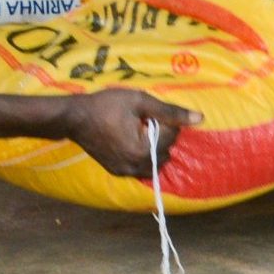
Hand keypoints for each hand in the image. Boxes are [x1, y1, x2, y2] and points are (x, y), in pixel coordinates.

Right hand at [57, 89, 198, 180]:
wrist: (74, 118)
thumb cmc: (106, 105)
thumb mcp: (139, 101)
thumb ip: (170, 111)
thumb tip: (200, 119)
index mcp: (144, 149)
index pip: (171, 136)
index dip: (164, 120)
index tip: (147, 112)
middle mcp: (136, 165)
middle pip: (165, 152)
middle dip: (160, 136)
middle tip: (142, 121)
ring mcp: (126, 171)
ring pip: (154, 163)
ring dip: (153, 148)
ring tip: (137, 132)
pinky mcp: (117, 171)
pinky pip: (140, 167)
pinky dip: (141, 156)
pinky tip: (129, 141)